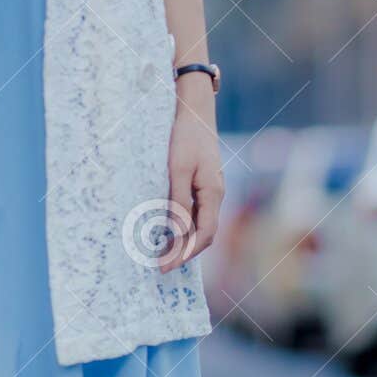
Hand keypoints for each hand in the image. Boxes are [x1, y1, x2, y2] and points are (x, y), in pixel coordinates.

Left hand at [157, 101, 223, 273]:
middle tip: (161, 266)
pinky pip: (196, 212)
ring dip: (184, 241)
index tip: (167, 266)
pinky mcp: (203, 184)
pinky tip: (168, 229)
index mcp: (213, 193)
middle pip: (204, 233)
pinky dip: (184, 226)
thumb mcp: (178, 168)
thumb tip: (178, 232)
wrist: (194, 110)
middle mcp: (215, 195)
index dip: (186, 253)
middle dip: (184, 252)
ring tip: (162, 254)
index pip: (205, 234)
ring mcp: (211, 189)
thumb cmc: (185, 136)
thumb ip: (179, 200)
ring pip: (200, 224)